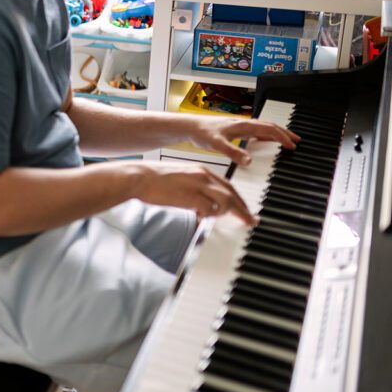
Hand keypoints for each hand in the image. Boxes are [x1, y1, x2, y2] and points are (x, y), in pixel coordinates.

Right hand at [135, 161, 255, 224]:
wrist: (140, 177)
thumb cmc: (154, 180)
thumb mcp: (179, 179)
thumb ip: (193, 188)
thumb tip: (200, 202)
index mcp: (201, 171)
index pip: (227, 185)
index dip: (238, 198)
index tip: (244, 208)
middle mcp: (203, 176)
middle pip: (232, 193)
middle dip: (244, 208)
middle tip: (251, 220)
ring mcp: (198, 186)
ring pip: (226, 200)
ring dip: (231, 213)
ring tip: (232, 221)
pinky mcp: (191, 196)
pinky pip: (210, 208)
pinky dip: (212, 216)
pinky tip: (205, 219)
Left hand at [184, 116, 298, 166]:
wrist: (189, 127)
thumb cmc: (201, 133)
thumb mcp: (217, 144)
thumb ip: (233, 152)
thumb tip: (249, 161)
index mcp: (243, 126)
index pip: (268, 129)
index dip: (282, 137)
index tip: (292, 145)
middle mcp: (243, 124)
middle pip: (269, 126)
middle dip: (284, 133)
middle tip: (298, 141)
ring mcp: (240, 126)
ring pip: (263, 128)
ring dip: (276, 133)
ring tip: (287, 140)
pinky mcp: (235, 130)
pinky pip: (255, 131)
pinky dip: (266, 135)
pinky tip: (265, 141)